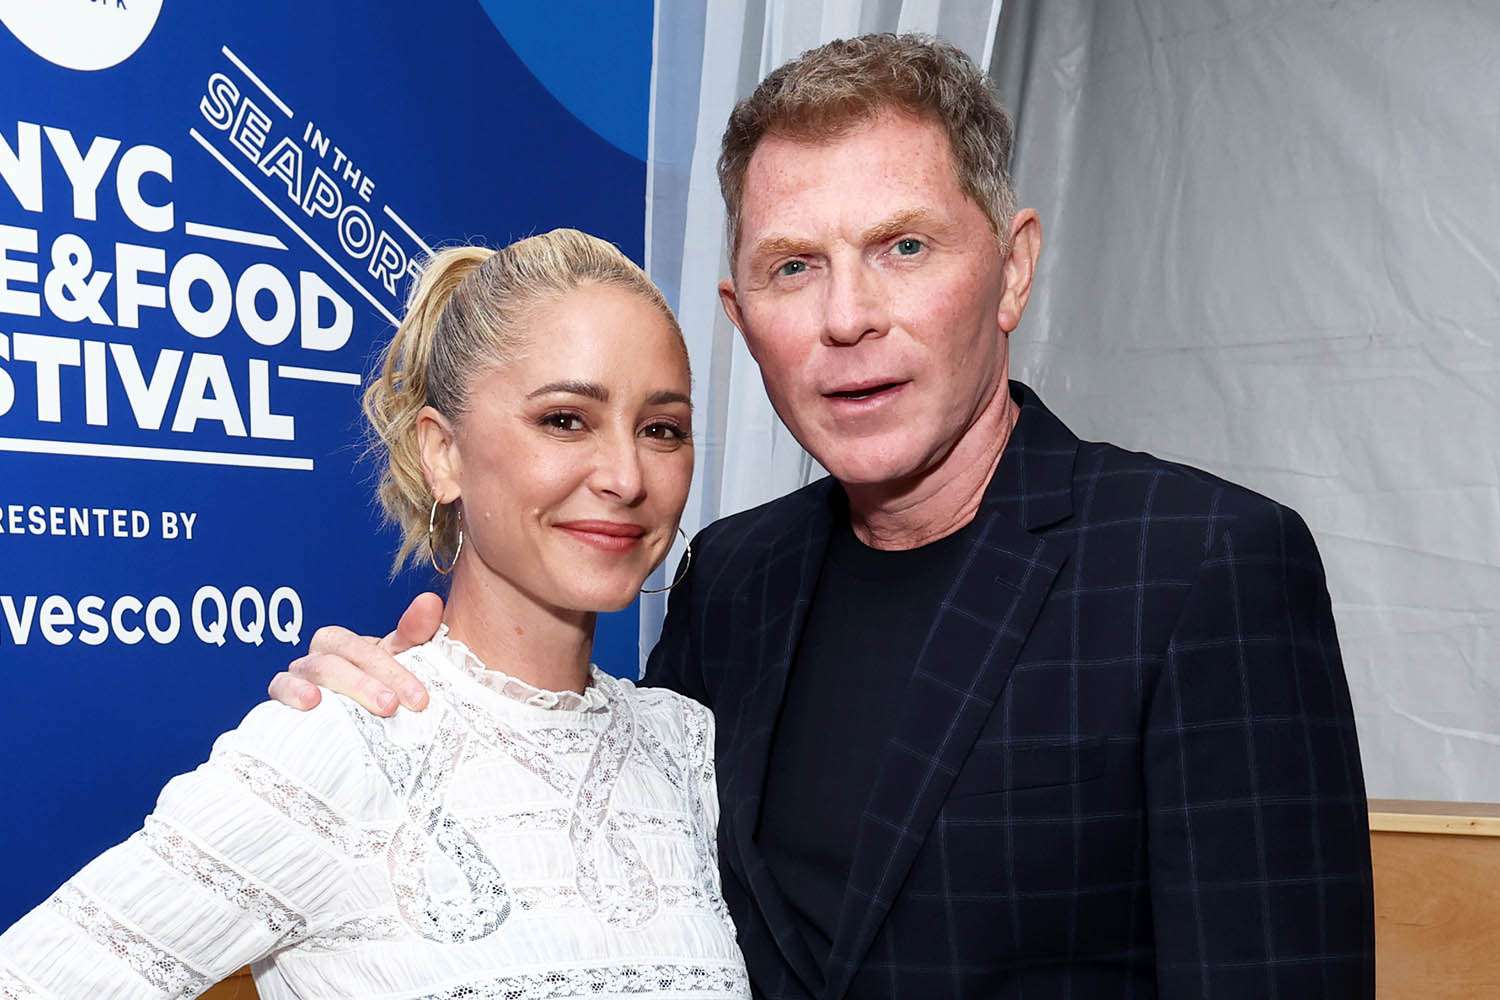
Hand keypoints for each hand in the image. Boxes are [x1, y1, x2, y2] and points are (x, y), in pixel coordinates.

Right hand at [267, 592, 443, 715]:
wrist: (354, 737)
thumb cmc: (380, 695)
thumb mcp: (401, 666)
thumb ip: (415, 634)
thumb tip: (429, 601)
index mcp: (350, 647)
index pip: (366, 650)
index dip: (393, 671)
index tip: (419, 699)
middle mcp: (321, 656)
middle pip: (340, 659)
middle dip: (369, 683)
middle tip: (392, 707)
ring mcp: (299, 676)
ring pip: (314, 670)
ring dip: (342, 686)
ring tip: (361, 705)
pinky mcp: (282, 699)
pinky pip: (280, 687)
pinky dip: (293, 691)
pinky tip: (311, 703)